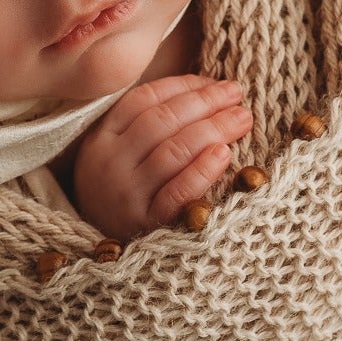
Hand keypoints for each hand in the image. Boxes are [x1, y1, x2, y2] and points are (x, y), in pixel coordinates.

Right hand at [70, 75, 253, 238]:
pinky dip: (201, 171)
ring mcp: (126, 195)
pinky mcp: (145, 224)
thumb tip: (206, 91)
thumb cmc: (120, 194)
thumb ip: (148, 125)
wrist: (100, 257)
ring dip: (212, 129)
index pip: (144, 100)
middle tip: (237, 95)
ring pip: (172, 152)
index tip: (215, 82)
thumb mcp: (118, 155)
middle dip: (205, 103)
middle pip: (162, 121)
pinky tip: (224, 154)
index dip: (183, 86)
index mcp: (102, 139)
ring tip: (241, 119)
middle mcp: (110, 163)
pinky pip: (177, 193)